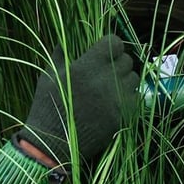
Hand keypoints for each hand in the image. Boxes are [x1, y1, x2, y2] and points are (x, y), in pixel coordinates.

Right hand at [15, 35, 138, 167]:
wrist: (52, 144)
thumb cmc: (47, 107)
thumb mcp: (48, 76)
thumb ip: (60, 54)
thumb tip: (64, 39)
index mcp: (86, 67)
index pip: (114, 43)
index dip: (111, 45)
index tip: (104, 51)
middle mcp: (105, 80)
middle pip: (126, 60)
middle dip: (118, 62)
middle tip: (107, 70)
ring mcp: (116, 99)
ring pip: (133, 78)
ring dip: (124, 79)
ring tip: (110, 86)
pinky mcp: (123, 116)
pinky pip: (136, 98)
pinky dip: (128, 97)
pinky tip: (115, 101)